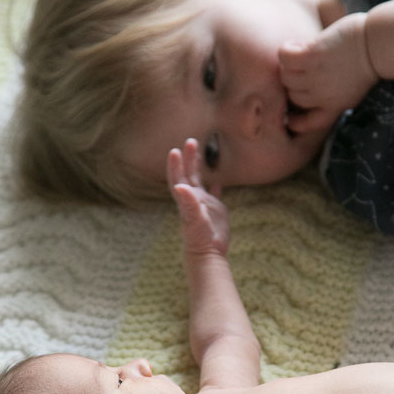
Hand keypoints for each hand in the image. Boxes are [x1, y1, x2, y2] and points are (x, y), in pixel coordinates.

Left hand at [167, 139, 229, 256]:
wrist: (208, 253)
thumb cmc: (199, 237)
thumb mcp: (194, 218)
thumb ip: (188, 202)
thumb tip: (181, 186)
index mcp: (186, 199)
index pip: (178, 178)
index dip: (175, 165)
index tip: (175, 150)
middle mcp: (193, 199)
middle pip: (188, 174)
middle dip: (188, 158)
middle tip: (191, 140)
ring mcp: (203, 204)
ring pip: (199, 181)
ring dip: (198, 166)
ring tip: (199, 150)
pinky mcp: (215, 210)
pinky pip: (214, 195)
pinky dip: (215, 187)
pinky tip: (217, 181)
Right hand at [279, 14, 378, 134]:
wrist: (379, 44)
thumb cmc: (369, 61)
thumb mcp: (353, 90)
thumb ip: (334, 96)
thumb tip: (313, 93)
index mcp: (334, 106)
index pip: (309, 123)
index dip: (297, 122)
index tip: (290, 118)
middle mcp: (322, 95)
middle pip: (293, 95)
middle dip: (294, 83)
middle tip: (301, 66)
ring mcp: (316, 76)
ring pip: (286, 76)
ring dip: (289, 65)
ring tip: (300, 53)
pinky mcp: (312, 56)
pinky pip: (286, 57)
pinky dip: (287, 50)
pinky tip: (297, 45)